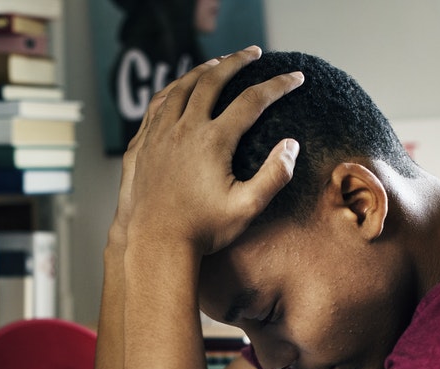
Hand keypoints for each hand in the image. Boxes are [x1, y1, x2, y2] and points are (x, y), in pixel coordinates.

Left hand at [120, 46, 303, 257]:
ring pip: (181, 87)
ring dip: (203, 70)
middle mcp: (184, 129)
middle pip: (213, 80)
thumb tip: (291, 145)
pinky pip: (157, 105)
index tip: (296, 77)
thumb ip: (273, 176)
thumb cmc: (203, 231)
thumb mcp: (247, 208)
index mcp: (213, 141)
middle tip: (254, 53)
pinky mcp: (143, 144)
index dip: (278, 85)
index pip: (253, 100)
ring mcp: (160, 134)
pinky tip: (179, 88)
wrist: (156, 244)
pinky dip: (173, 89)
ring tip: (218, 63)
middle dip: (238, 61)